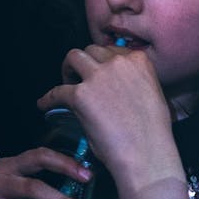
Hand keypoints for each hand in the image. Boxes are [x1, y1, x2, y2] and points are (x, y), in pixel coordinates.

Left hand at [39, 45, 179, 189]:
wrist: (146, 149)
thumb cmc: (153, 129)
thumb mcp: (153, 92)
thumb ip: (136, 80)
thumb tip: (120, 87)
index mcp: (139, 61)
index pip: (114, 50)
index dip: (104, 62)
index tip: (99, 72)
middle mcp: (119, 62)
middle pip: (92, 50)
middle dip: (85, 63)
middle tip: (81, 79)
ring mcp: (98, 77)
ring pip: (73, 57)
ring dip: (68, 69)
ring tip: (67, 84)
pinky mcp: (79, 95)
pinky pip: (56, 91)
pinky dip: (48, 99)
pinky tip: (46, 104)